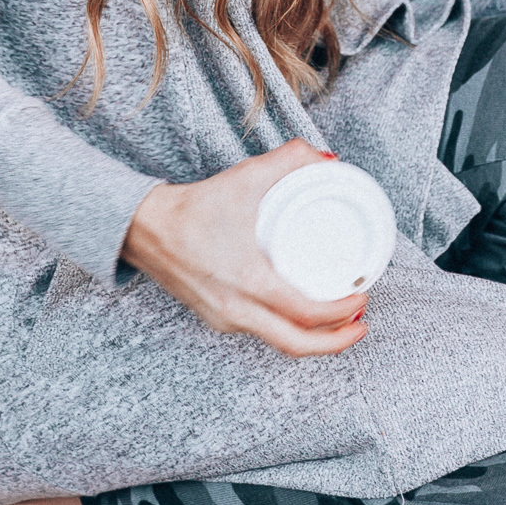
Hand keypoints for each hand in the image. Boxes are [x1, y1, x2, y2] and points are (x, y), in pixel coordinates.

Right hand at [120, 139, 371, 357]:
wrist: (143, 229)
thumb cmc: (193, 207)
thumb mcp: (246, 176)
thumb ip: (290, 159)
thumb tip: (328, 159)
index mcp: (248, 283)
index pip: (305, 314)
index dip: (341, 313)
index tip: (362, 298)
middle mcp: (237, 310)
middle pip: (297, 345)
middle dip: (336, 342)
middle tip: (360, 324)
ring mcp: (225, 319)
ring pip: (279, 342)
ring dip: (313, 338)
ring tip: (338, 318)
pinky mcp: (216, 318)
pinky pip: (260, 332)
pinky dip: (287, 329)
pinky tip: (300, 313)